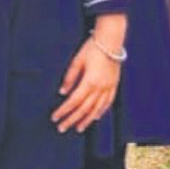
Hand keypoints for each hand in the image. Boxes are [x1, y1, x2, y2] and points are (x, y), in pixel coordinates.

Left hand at [54, 13, 126, 132]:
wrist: (111, 40)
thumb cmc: (93, 48)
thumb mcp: (77, 61)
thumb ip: (69, 78)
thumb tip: (62, 92)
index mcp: (89, 82)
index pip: (73, 101)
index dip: (63, 111)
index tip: (55, 118)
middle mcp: (100, 87)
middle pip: (84, 109)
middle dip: (72, 119)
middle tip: (62, 128)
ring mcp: (109, 87)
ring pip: (97, 109)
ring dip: (86, 120)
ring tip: (78, 128)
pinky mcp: (114, 85)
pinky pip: (108, 102)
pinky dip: (101, 111)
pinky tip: (96, 117)